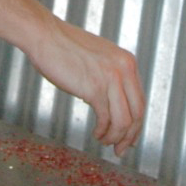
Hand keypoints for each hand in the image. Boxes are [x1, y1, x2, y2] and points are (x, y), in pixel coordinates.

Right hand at [23, 16, 144, 155]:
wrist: (46, 36)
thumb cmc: (66, 47)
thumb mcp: (99, 58)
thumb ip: (111, 76)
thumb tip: (113, 105)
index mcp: (128, 62)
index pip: (140, 100)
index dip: (136, 124)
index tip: (129, 138)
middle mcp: (124, 69)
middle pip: (137, 113)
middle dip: (130, 136)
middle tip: (120, 149)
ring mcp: (110, 79)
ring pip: (124, 121)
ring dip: (114, 137)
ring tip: (104, 141)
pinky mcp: (94, 88)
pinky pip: (106, 119)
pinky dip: (102, 131)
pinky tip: (96, 133)